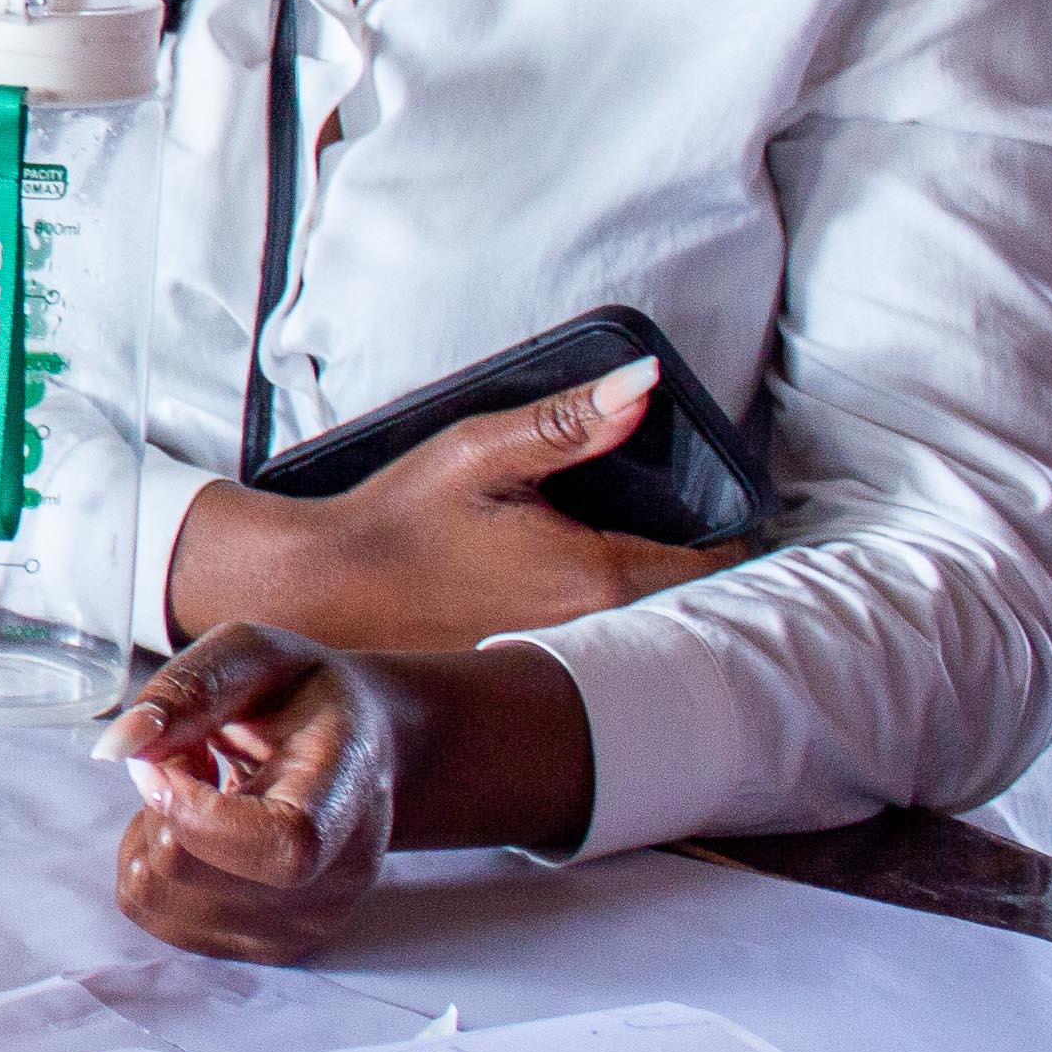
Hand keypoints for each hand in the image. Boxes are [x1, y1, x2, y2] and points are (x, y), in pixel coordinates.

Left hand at [103, 625, 393, 962]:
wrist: (358, 752)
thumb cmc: (304, 698)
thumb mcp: (255, 655)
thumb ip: (191, 689)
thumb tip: (117, 748)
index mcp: (346, 795)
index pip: (277, 845)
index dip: (193, 809)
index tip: (175, 757)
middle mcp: (336, 878)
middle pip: (185, 869)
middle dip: (158, 800)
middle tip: (196, 757)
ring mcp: (303, 925)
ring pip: (155, 896)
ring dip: (150, 832)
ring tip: (205, 794)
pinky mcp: (265, 947)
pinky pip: (153, 913)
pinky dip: (153, 865)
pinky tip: (201, 831)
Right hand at [165, 360, 738, 648]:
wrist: (323, 589)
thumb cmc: (398, 519)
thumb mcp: (480, 451)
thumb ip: (570, 421)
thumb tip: (645, 383)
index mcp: (599, 575)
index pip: (715, 562)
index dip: (728, 525)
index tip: (721, 496)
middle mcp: (592, 630)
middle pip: (682, 598)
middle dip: (690, 558)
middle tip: (680, 514)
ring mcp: (561, 658)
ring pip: (640, 622)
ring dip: (648, 590)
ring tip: (630, 542)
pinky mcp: (529, 668)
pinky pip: (596, 641)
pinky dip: (602, 616)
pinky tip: (563, 579)